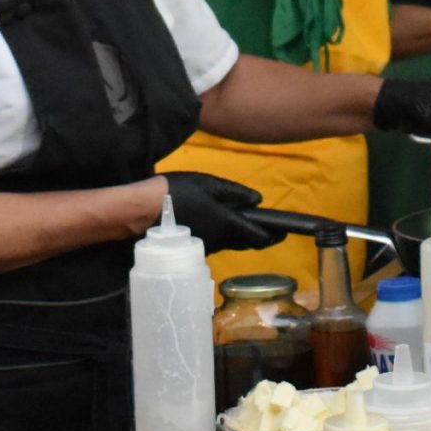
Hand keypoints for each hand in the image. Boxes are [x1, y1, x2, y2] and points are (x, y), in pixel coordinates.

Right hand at [160, 173, 282, 250]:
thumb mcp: (210, 184)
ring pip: (233, 244)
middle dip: (262, 237)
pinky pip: (219, 242)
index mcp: (228, 225)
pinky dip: (227, 235)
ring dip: (244, 236)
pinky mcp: (196, 246)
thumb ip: (236, 192)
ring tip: (248, 222)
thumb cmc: (179, 192)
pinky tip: (223, 224)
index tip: (285, 231)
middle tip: (272, 230)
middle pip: (248, 244)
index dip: (274, 235)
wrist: (145, 211)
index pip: (259, 237)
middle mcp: (222, 241)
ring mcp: (208, 246)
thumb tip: (258, 200)